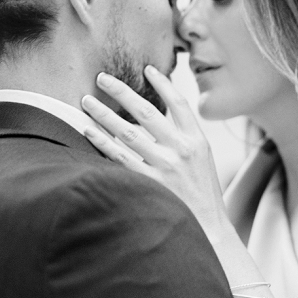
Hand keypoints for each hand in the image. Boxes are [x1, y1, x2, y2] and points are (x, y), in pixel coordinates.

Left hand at [81, 65, 228, 236]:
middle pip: (146, 111)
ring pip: (127, 132)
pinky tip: (88, 131)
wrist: (210, 230)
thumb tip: (155, 115)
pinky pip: (120, 158)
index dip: (163, 83)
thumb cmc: (201, 193)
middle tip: (101, 78)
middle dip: (121, 91)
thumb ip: (182, 137)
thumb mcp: (202, 160)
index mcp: (197, 141)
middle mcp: (182, 150)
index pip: (179, 103)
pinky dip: (102, 142)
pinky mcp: (150, 184)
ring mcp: (165, 167)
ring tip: (86, 101)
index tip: (146, 68)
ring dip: (104, 114)